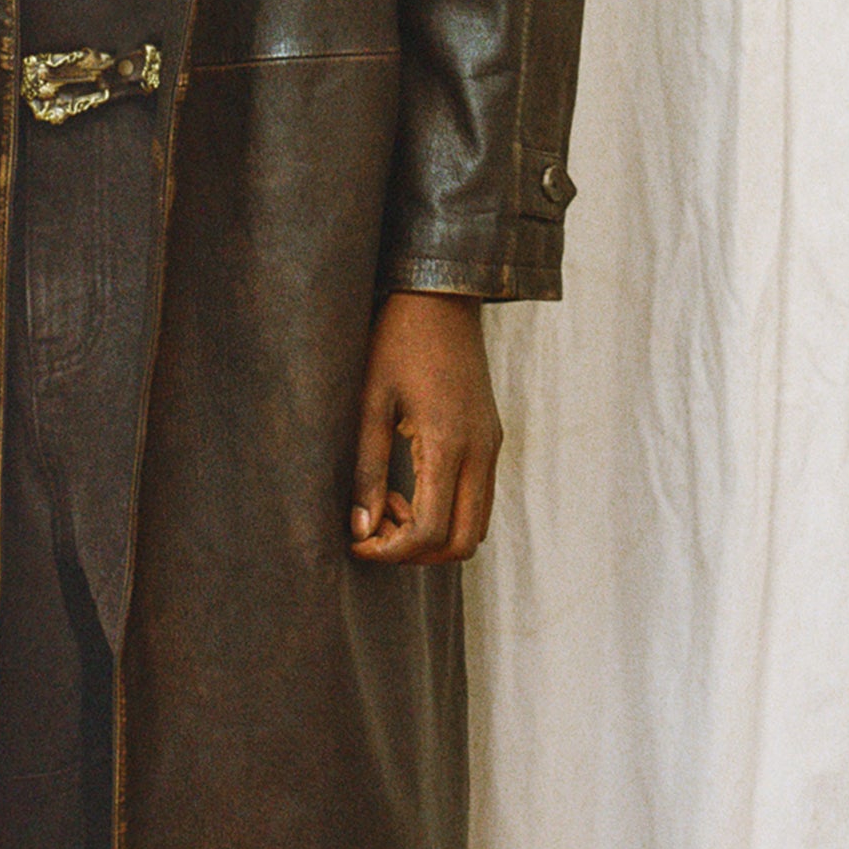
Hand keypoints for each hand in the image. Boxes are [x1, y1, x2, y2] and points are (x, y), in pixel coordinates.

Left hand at [349, 293, 501, 562]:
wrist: (442, 295)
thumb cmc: (397, 341)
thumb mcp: (369, 402)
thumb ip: (366, 469)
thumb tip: (361, 529)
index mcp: (448, 444)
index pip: (432, 533)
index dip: (392, 552)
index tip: (356, 543)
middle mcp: (481, 452)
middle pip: (463, 543)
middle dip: (416, 553)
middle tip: (373, 533)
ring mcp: (492, 446)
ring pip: (475, 525)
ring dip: (432, 533)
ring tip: (388, 506)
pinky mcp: (491, 438)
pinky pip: (477, 498)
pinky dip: (446, 510)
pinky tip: (408, 489)